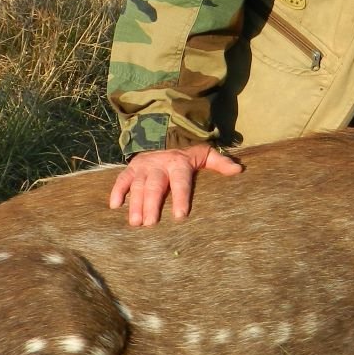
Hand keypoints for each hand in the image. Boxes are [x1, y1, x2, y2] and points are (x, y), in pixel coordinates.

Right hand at [108, 144, 242, 225]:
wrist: (165, 130)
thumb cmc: (188, 150)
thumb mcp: (205, 152)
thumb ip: (220, 163)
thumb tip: (239, 170)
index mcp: (178, 163)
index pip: (180, 182)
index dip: (181, 198)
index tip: (181, 216)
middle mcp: (159, 165)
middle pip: (155, 187)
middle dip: (152, 205)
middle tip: (150, 224)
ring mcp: (144, 166)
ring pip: (137, 186)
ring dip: (135, 204)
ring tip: (134, 222)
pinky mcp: (132, 167)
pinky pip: (122, 179)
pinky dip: (117, 191)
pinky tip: (114, 206)